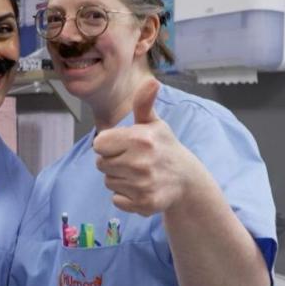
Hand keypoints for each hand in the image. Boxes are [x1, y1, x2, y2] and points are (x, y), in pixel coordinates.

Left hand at [93, 79, 190, 215]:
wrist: (186, 180)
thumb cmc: (164, 147)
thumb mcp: (154, 124)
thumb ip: (144, 103)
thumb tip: (152, 81)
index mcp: (140, 139)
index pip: (98, 144)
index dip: (109, 144)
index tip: (124, 145)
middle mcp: (140, 162)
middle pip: (100, 164)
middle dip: (113, 161)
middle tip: (133, 160)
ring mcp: (142, 185)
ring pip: (108, 182)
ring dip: (119, 179)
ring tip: (138, 174)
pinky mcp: (144, 204)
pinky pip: (116, 200)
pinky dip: (125, 197)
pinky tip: (141, 188)